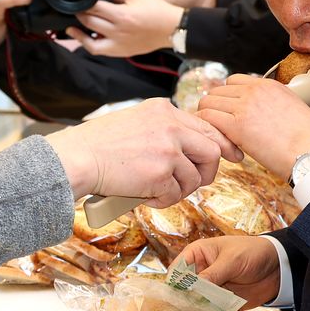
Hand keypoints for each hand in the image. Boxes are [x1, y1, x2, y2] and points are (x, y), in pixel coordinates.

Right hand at [44, 97, 243, 206]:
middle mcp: (171, 127)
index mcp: (164, 110)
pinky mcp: (160, 174)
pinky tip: (145, 195)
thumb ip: (163, 128)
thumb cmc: (98, 144)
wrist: (77, 157)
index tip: (232, 155)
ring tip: (157, 190)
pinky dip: (162, 200)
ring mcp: (167, 150)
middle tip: (193, 182)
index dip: (223, 144)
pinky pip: (175, 194)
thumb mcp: (136, 121)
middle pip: (212, 150)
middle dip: (207, 171)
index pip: (207, 126)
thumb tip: (188, 148)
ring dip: (179, 189)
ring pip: (195, 177)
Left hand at [65, 0, 183, 56]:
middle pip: (90, 22)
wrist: (171, 29)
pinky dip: (89, 45)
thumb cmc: (156, 11)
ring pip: (90, 41)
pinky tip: (84, 38)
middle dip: (80, 14)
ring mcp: (118, 44)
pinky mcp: (120, 51)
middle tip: (75, 9)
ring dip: (79, 33)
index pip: (95, 7)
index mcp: (121, 15)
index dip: (84, 2)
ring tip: (72, 27)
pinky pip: (99, 51)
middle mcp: (117, 31)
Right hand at [178, 236, 281, 310]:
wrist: (279, 266)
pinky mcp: (225, 302)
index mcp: (197, 255)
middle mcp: (202, 273)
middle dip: (193, 303)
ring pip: (202, 306)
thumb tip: (193, 288)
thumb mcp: (232, 260)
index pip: (177, 271)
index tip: (180, 299)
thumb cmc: (253, 252)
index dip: (175, 285)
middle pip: (187, 292)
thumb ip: (213, 274)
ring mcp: (213, 289)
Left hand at [196, 74, 309, 178]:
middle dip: (216, 110)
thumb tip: (260, 114)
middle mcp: (254, 91)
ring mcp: (244, 106)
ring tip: (223, 137)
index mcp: (268, 85)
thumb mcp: (292, 107)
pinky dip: (209, 130)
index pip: (233, 81)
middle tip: (223, 129)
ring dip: (210, 120)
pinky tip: (222, 144)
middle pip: (216, 92)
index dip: (228, 98)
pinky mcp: (237, 125)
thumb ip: (271, 103)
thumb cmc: (308, 139)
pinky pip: (207, 118)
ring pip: (207, 103)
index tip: (230, 114)